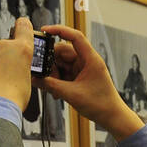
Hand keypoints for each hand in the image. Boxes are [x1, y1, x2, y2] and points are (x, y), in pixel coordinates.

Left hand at [0, 16, 33, 107]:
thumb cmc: (12, 98)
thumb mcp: (27, 79)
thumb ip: (21, 65)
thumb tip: (15, 67)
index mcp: (21, 50)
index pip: (23, 27)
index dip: (22, 26)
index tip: (21, 26)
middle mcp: (3, 46)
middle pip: (3, 48)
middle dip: (3, 59)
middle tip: (4, 77)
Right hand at [40, 24, 141, 138]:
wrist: (112, 117)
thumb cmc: (100, 104)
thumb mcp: (72, 94)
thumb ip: (51, 86)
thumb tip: (35, 79)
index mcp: (90, 59)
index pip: (74, 36)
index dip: (59, 30)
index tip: (44, 31)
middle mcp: (86, 61)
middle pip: (63, 52)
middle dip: (51, 62)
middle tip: (44, 76)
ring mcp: (83, 69)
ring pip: (61, 64)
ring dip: (53, 74)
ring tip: (51, 89)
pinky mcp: (79, 78)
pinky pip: (64, 74)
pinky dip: (57, 81)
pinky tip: (55, 92)